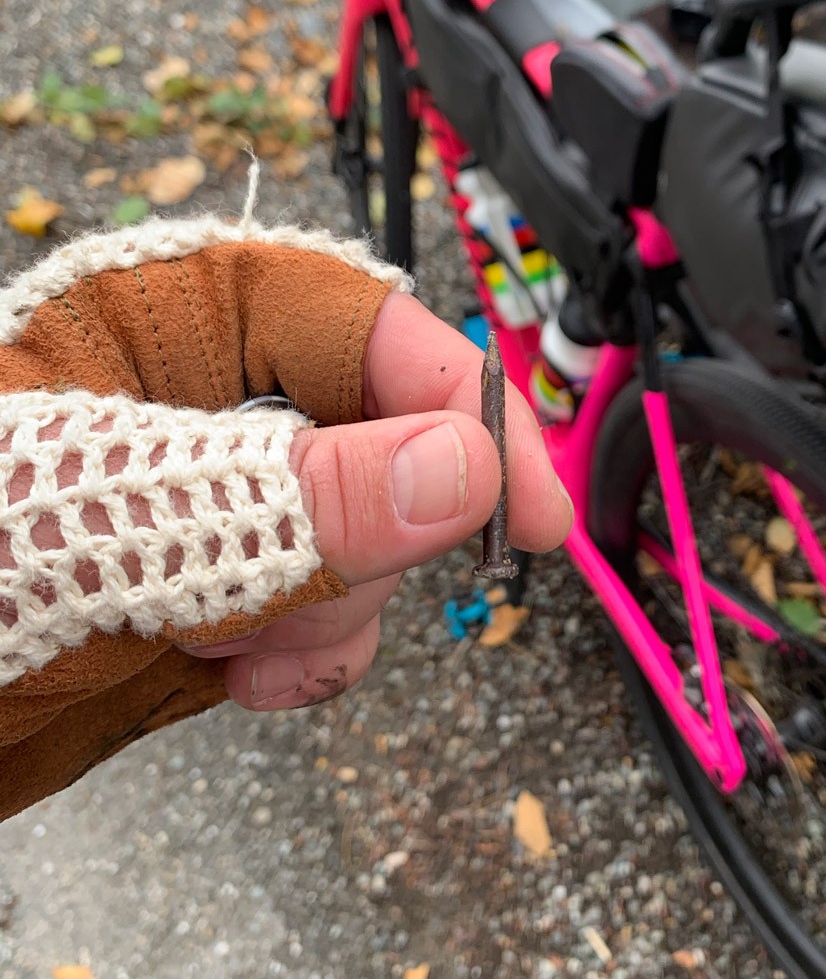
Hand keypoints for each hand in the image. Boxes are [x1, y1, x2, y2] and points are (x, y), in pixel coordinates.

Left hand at [181, 293, 571, 708]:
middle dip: (351, 550)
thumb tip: (468, 472)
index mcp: (197, 309)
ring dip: (307, 611)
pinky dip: (301, 653)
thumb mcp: (138, 505)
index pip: (381, 331)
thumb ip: (306, 491)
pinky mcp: (225, 561)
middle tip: (267, 593)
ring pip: (365, 545)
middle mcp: (227, 384)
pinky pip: (327, 609)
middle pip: (389, 454)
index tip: (533, 519)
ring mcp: (230, 482)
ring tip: (194, 627)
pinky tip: (232, 668)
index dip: (472, 417)